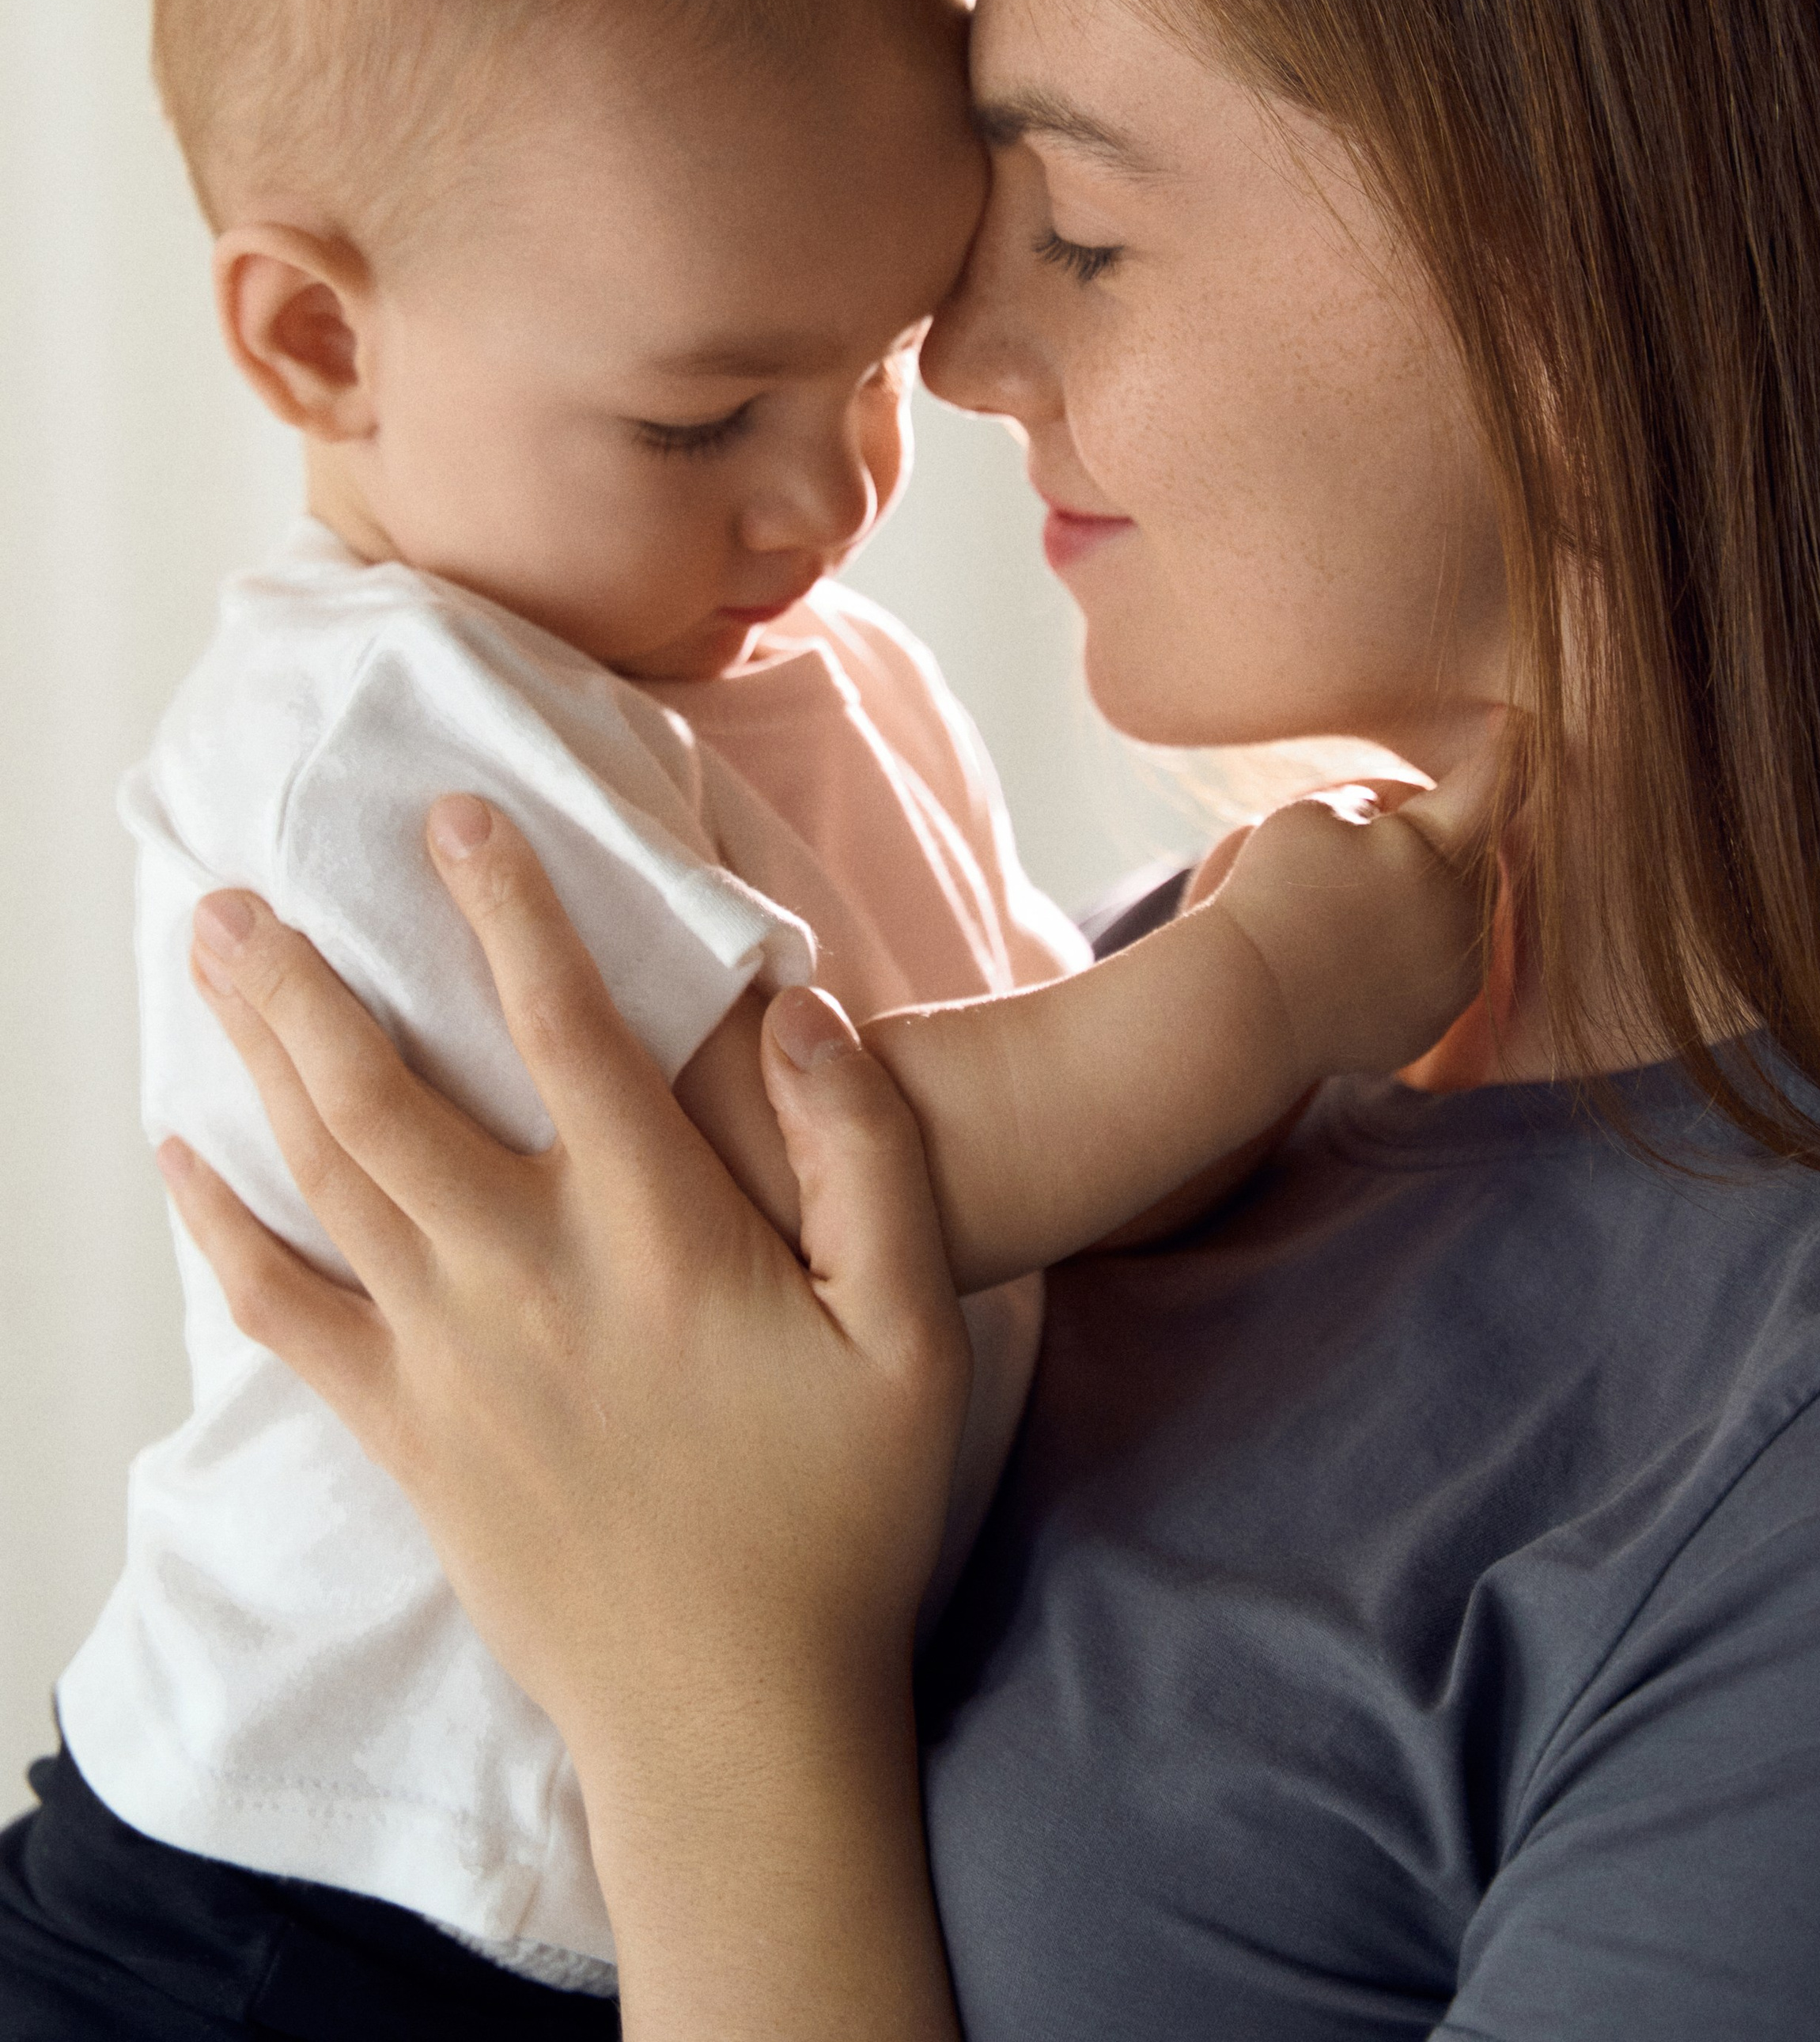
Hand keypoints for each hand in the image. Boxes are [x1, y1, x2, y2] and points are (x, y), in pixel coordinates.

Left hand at [162, 794, 967, 2038]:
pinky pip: (284, 1316)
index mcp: (655, 1239)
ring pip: (326, 1177)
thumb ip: (869, 1159)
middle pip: (387, 1095)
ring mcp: (448, 1362)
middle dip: (309, 978)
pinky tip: (185, 1161)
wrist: (732, 1723)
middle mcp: (526, 1281)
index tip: (458, 816)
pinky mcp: (404, 1436)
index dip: (510, 910)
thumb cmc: (839, 1519)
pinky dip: (224, 1230)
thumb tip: (801, 1012)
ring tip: (213, 963)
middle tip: (244, 884)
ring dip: (259, 1059)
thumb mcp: (915, 1334)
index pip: (569, 1032)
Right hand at [1212, 711, 1509, 1083]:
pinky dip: (1400, 956)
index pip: (1490, 785)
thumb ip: (1374, 806)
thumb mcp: (1312, 816)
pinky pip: (1430, 972)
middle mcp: (1460, 918)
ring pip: (1451, 916)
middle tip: (1359, 844)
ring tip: (1343, 909)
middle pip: (1466, 856)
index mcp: (1435, 855)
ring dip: (1418, 900)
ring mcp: (1452, 980)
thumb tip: (1396, 823)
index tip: (1518, 721)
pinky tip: (1347, 957)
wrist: (1249, 1009)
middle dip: (1429, 839)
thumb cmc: (1271, 897)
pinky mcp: (1433, 1023)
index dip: (1507, 748)